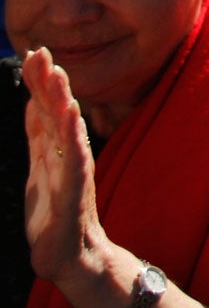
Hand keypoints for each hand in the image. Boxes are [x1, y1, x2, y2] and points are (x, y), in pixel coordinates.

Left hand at [21, 48, 109, 288]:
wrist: (71, 256)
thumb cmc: (55, 214)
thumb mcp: (39, 168)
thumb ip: (38, 135)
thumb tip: (33, 100)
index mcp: (56, 149)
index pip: (46, 109)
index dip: (39, 82)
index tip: (33, 51)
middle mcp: (68, 153)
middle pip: (57, 112)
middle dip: (49, 82)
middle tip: (41, 51)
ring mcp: (74, 171)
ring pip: (68, 130)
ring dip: (63, 100)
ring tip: (57, 74)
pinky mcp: (75, 192)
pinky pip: (76, 159)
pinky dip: (74, 136)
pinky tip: (72, 116)